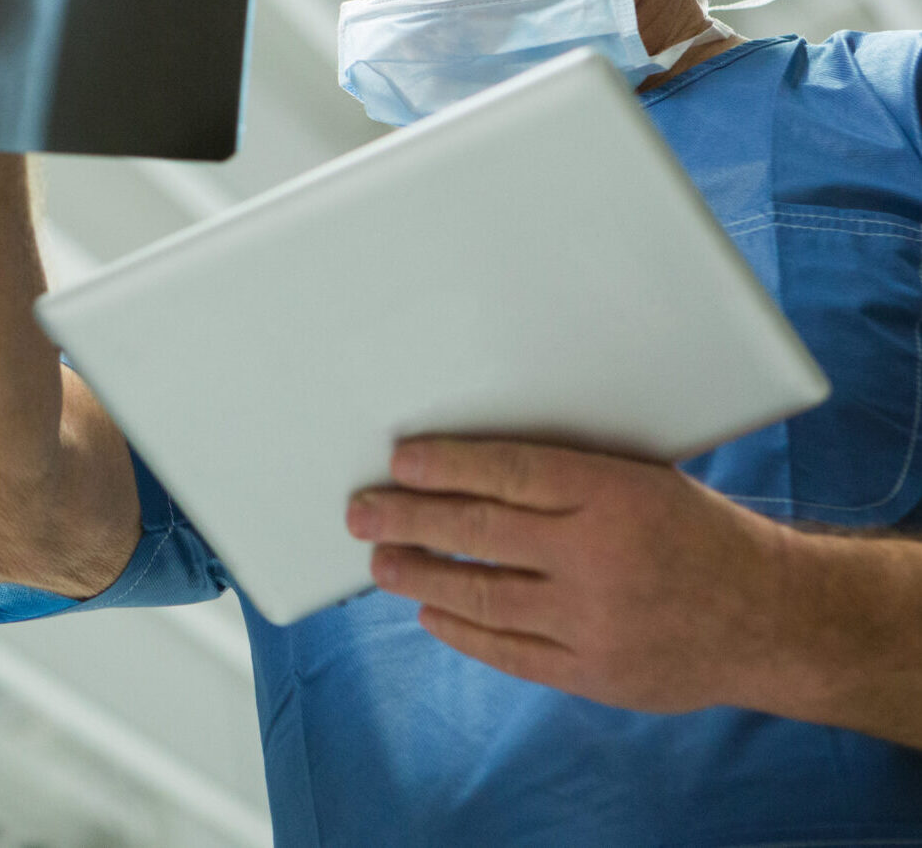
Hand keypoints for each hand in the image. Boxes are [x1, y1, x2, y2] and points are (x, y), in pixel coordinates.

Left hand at [345, 437, 790, 714]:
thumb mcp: (639, 475)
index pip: (506, 471)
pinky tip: (429, 611)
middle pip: (480, 531)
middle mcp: (598, 556)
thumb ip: (566, 471)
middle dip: (409, 519)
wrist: (770, 618)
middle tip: (362, 510)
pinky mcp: (595, 674)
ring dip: (421, 575)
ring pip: (485, 595)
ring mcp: (594, 621)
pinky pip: (511, 652)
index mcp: (611, 494)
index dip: (445, 464)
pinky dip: (464, 631)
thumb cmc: (694, 530)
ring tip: (379, 559)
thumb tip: (470, 458)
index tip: (398, 461)